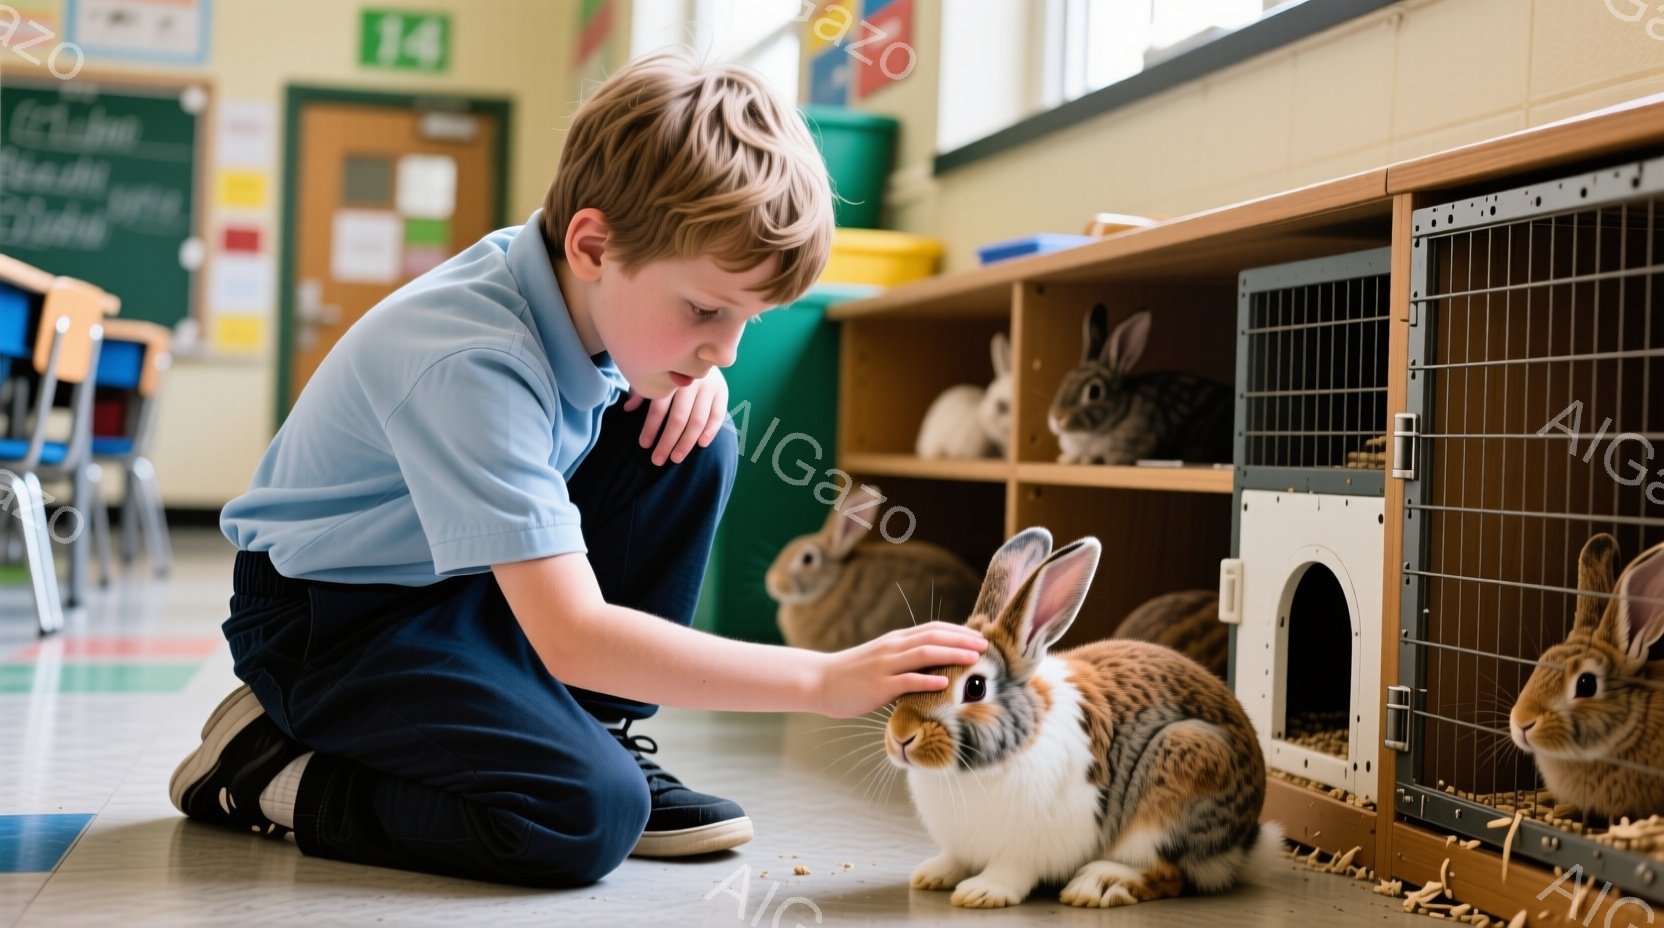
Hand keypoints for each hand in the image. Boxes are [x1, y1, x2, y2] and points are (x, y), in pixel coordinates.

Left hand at [622, 369, 728, 465]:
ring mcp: (709, 386)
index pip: (659, 407)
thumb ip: (641, 390)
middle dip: (667, 442)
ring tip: (676, 458)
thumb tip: (628, 408)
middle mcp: (691, 381)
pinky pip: (718, 414)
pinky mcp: (722, 391)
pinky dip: (711, 431)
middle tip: (658, 460)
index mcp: (670, 375)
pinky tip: (701, 444)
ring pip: (698, 420)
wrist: (700, 345)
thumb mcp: (651, 372)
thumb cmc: (669, 365)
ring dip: (686, 442)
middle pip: (679, 418)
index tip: (644, 445)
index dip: (651, 427)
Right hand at [814, 622, 988, 717]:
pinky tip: (945, 682)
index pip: (933, 629)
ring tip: (974, 659)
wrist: (820, 681)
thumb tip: (932, 664)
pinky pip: (907, 681)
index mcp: (896, 640)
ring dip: (952, 654)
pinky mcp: (879, 686)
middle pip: (934, 637)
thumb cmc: (853, 674)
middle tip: (986, 645)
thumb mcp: (882, 659)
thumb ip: (904, 658)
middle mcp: (893, 648)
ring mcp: (886, 666)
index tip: (979, 636)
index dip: (958, 631)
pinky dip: (928, 679)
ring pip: (924, 654)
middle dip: (962, 640)